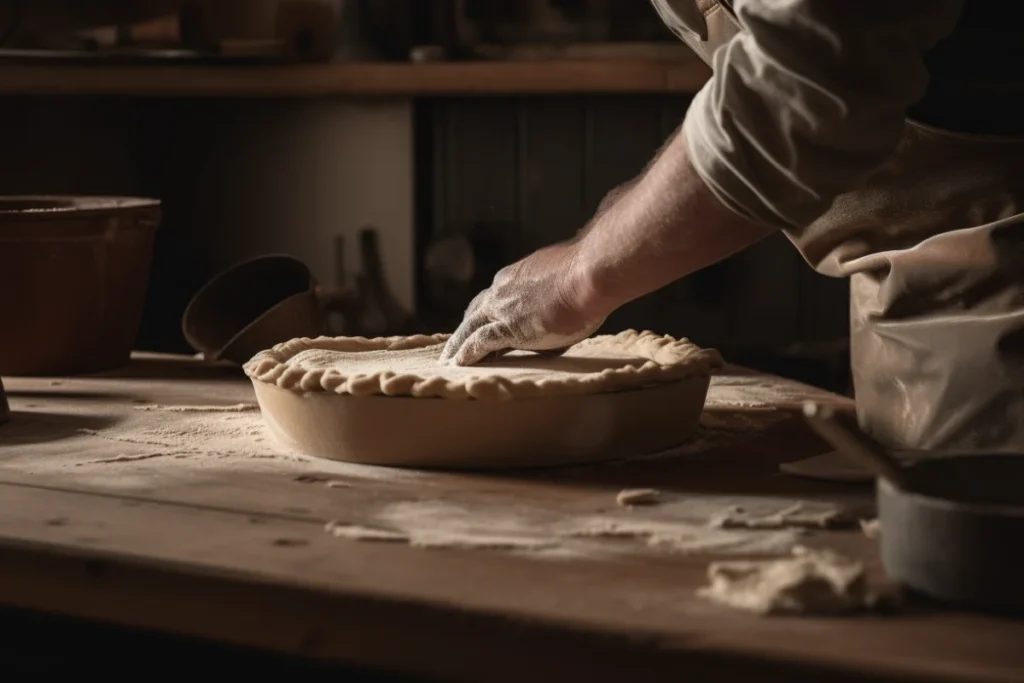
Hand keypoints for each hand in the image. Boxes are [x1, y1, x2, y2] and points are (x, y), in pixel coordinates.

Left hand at [439, 242, 607, 365]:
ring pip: (470, 327)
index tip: (482, 323)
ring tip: (450, 360)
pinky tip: (460, 364)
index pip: (495, 297)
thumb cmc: (589, 276)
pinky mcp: (507, 327)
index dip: (486, 312)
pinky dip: (468, 353)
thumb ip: (556, 296)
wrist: (590, 274)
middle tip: (457, 344)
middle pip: (476, 311)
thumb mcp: (567, 284)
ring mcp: (503, 308)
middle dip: (466, 328)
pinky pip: (479, 342)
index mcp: (518, 277)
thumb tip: (564, 309)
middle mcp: (504, 290)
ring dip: (458, 345)